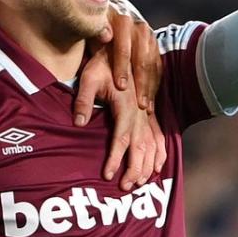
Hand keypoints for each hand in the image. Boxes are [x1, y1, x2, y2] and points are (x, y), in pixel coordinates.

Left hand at [73, 50, 166, 189]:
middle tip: (124, 187)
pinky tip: (157, 167)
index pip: (121, 138)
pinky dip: (159, 153)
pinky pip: (159, 136)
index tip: (108, 175)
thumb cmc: (101, 64)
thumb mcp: (88, 78)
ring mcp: (147, 113)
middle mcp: (140, 112)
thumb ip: (83, 101)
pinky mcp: (149, 113)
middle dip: (133, 169)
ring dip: (147, 165)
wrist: (121, 48)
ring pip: (152, 145)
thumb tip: (78, 123)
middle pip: (140, 147)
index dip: (115, 158)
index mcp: (126, 106)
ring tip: (138, 182)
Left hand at [84, 0, 161, 111]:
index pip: (123, 47)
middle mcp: (138, 27)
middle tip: (139, 105)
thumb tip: (105, 36)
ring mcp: (149, 35)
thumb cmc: (96, 27)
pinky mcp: (155, 44)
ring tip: (146, 107)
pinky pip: (157, 66)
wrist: (111, 13)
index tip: (120, 86)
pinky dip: (154, 83)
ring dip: (149, 86)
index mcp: (121, 21)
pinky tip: (151, 99)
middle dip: (140, 83)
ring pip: (152, 64)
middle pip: (142, 59)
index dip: (122, 67)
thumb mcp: (91, 28)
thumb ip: (96, 31)